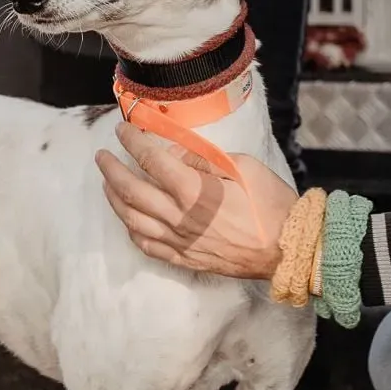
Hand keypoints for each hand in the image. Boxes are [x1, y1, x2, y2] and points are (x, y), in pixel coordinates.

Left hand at [95, 122, 293, 279]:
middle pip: (132, 190)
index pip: (152, 160)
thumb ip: (204, 159)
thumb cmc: (272, 205)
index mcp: (195, 191)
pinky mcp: (186, 259)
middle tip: (102, 156)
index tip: (123, 130)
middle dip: (112, 170)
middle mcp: (181, 217)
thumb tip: (175, 153)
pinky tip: (128, 220)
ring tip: (107, 184)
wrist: (289, 250)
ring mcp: (181, 241)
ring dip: (114, 199)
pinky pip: (148, 246)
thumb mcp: (244, 168)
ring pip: (133, 220)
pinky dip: (132, 231)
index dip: (133, 142)